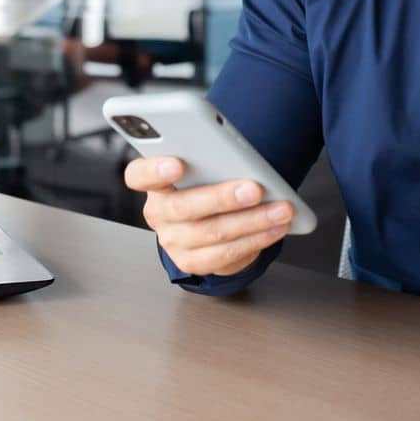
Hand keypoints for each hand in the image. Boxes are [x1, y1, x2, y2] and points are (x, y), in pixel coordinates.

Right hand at [124, 157, 293, 276]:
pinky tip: (276, 227)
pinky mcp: (193, 262)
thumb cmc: (204, 184)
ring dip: (253, 221)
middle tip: (254, 189)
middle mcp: (158, 213)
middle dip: (223, 198)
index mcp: (154, 183)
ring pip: (212, 233)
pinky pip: (226, 254)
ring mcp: (173, 241)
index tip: (177, 163)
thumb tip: (239, 158)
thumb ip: (208, 159)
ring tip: (281, 209)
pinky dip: (256, 239)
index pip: (139, 175)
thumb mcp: (201, 167)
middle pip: (183, 208)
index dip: (155, 170)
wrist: (202, 225)